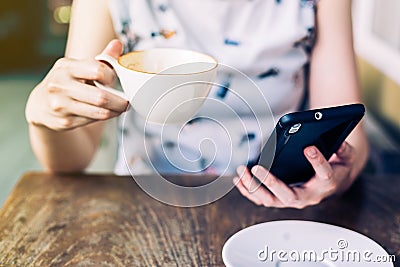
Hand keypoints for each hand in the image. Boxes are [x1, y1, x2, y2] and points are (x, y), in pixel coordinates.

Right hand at [25, 40, 127, 130]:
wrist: (41, 105)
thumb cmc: (66, 82)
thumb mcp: (79, 67)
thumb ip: (101, 58)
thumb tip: (118, 44)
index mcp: (66, 66)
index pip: (98, 70)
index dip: (112, 77)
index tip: (116, 80)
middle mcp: (60, 85)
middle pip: (101, 96)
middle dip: (120, 101)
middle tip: (128, 101)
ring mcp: (61, 105)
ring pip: (99, 112)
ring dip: (115, 111)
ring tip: (121, 107)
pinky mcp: (64, 121)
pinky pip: (93, 121)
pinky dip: (105, 117)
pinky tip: (108, 113)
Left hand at [233, 141, 355, 208]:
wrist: (334, 181)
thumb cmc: (337, 167)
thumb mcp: (347, 155)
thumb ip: (343, 149)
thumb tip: (337, 141)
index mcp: (326, 183)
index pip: (324, 174)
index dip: (317, 161)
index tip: (309, 148)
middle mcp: (308, 196)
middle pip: (288, 195)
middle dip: (271, 182)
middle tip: (257, 168)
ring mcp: (293, 199)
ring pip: (271, 200)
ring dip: (254, 187)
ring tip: (242, 171)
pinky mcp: (281, 199)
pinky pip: (262, 199)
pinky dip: (248, 191)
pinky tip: (238, 180)